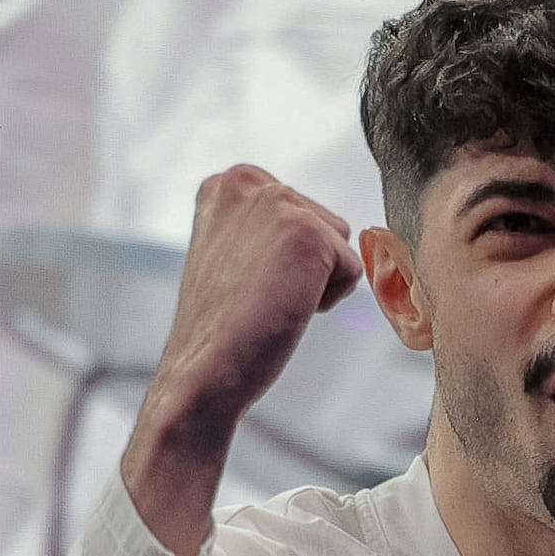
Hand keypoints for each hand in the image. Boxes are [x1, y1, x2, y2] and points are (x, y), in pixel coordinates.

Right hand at [126, 163, 358, 555]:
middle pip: (324, 224)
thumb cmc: (221, 331)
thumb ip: (267, 229)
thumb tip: (342, 230)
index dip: (283, 262)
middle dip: (302, 270)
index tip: (244, 285)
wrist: (202, 374)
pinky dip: (327, 301)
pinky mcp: (308, 232)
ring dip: (316, 282)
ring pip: (339, 245)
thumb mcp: (235, 256)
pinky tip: (283, 309)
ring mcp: (277, 202)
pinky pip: (352, 269)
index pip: (298, 213)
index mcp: (225, 183)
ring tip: (268, 301)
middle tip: (255, 297)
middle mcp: (248, 180)